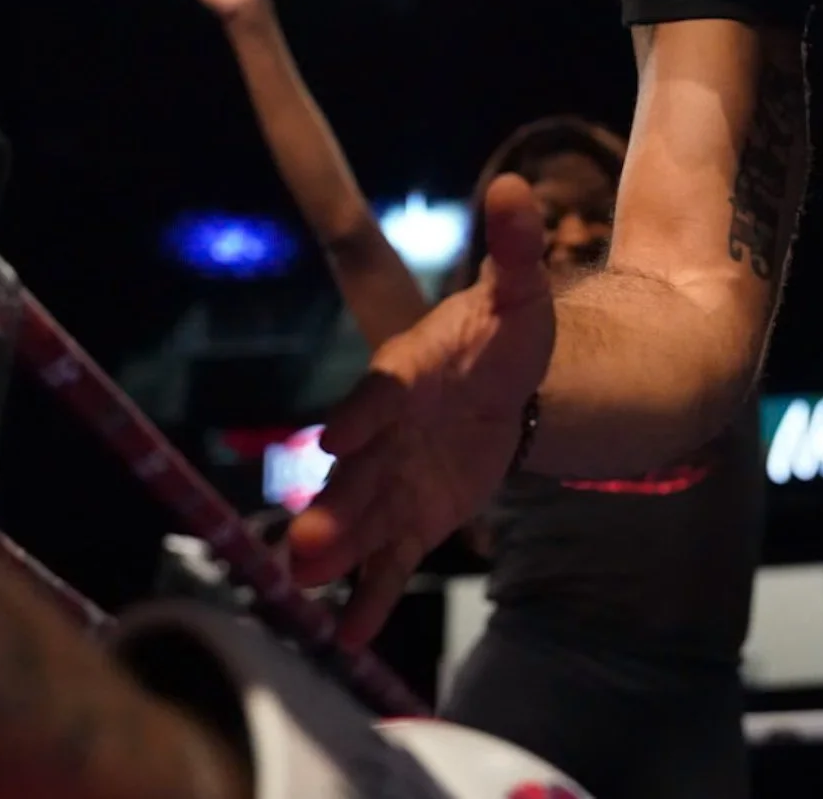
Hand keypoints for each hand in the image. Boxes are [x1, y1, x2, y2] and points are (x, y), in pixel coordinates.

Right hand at [287, 175, 554, 647]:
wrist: (502, 387)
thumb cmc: (502, 334)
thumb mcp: (520, 295)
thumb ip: (515, 251)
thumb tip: (519, 188)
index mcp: (407, 372)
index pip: (381, 391)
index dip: (363, 414)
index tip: (340, 438)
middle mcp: (385, 430)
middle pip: (354, 471)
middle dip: (330, 507)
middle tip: (302, 546)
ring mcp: (392, 478)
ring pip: (359, 518)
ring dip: (334, 552)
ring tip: (305, 588)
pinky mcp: (409, 518)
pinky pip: (387, 559)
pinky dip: (370, 595)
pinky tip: (350, 634)